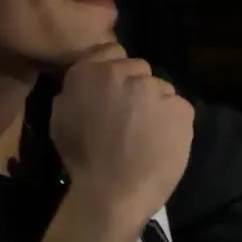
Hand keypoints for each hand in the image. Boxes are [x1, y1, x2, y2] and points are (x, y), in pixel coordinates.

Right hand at [50, 43, 193, 222]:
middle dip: (135, 86)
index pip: (111, 51)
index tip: (112, 91)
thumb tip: (90, 83)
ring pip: (160, 89)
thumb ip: (76, 90)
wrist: (112, 191)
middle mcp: (124, 72)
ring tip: (147, 132)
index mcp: (89, 71)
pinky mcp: (181, 108)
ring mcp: (155, 89)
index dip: (114, 71)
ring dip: (155, 104)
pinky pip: (178, 108)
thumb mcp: (60, 116)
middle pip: (138, 69)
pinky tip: (162, 141)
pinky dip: (173, 121)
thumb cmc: (81, 156)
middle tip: (129, 114)